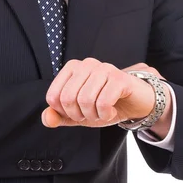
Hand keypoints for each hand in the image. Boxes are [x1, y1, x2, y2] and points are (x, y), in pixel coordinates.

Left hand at [42, 58, 165, 127]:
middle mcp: (86, 64)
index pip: (53, 97)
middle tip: (91, 114)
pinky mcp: (119, 78)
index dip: (64, 112)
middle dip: (79, 115)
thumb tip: (47, 118)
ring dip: (94, 116)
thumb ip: (59, 116)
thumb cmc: (105, 104)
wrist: (135, 102)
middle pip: (68, 99)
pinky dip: (106, 115)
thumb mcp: (79, 114)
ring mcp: (103, 68)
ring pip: (85, 101)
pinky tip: (112, 111)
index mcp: (72, 68)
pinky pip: (103, 103)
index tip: (78, 112)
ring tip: (102, 113)